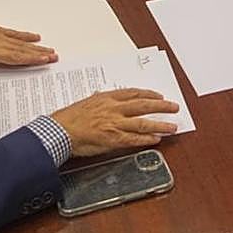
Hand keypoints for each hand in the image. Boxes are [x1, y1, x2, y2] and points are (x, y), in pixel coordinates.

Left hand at [0, 9, 57, 96]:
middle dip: (39, 53)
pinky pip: (14, 34)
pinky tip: (34, 36)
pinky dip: (25, 36)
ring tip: (49, 49)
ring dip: (36, 46)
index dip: (31, 59)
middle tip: (54, 56)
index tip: (44, 60)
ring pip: (21, 42)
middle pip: (22, 49)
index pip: (15, 57)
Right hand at [51, 88, 178, 157]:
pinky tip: (156, 139)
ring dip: (160, 124)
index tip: (158, 95)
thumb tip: (105, 97)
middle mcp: (113, 109)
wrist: (59, 131)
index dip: (148, 94)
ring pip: (143, 123)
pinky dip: (146, 139)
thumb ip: (99, 100)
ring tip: (172, 126)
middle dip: (161, 106)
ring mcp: (114, 124)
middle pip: (143, 105)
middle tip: (174, 106)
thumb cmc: (68, 118)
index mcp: (107, 98)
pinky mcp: (112, 139)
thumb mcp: (86, 102)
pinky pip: (134, 139)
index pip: (133, 93)